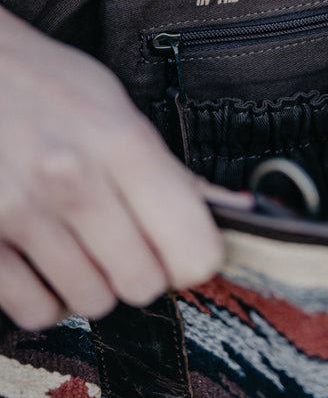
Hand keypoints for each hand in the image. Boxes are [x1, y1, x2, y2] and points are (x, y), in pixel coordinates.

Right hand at [0, 9, 242, 330]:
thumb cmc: (47, 87)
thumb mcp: (117, 108)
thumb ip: (172, 168)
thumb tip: (236, 209)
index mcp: (122, 142)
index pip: (193, 248)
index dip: (194, 257)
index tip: (180, 246)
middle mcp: (73, 180)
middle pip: (144, 283)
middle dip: (141, 271)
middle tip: (124, 243)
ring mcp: (20, 212)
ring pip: (92, 302)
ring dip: (93, 284)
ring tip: (80, 246)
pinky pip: (35, 310)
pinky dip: (46, 299)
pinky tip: (45, 264)